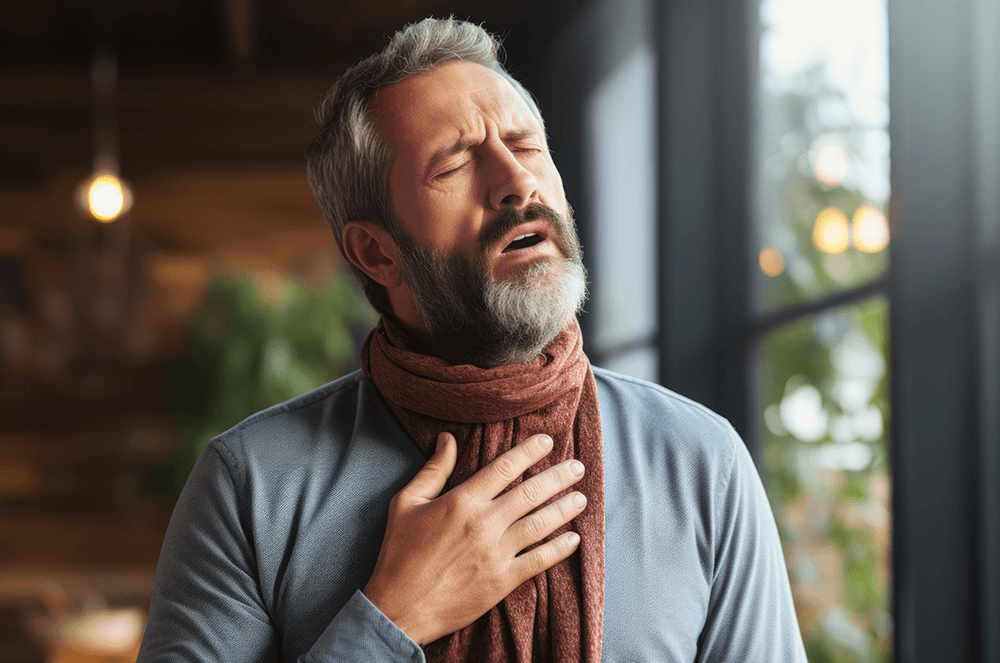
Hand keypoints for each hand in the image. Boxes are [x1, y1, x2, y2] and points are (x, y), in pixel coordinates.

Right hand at [362, 431, 586, 645]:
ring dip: (565, 509)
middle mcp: (483, 524)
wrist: (399, 607)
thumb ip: (433, 469)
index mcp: (462, 501)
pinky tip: (574, 539)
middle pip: (531, 492)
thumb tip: (448, 438)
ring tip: (581, 498)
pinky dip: (559, 549)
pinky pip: (539, 561)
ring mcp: (496, 553)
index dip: (529, 451)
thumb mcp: (407, 503)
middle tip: (577, 467)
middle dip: (558, 476)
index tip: (548, 441)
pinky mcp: (502, 581)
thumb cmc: (399, 553)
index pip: (504, 467)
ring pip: (541, 524)